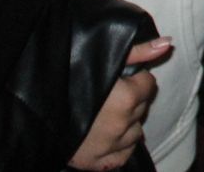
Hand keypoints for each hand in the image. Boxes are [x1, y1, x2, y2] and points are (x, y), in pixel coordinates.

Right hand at [67, 36, 169, 170]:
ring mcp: (110, 146)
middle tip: (109, 95)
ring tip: (104, 113)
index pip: (148, 84)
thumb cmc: (69, 76)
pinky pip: (123, 155)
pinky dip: (119, 146)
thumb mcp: (105, 57)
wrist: (34, 108)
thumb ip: (138, 52)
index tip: (121, 78)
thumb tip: (168, 43)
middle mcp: (122, 124)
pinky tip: (106, 134)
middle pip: (142, 107)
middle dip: (131, 99)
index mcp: (127, 98)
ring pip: (136, 132)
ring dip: (126, 123)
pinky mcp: (96, 163)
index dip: (136, 79)